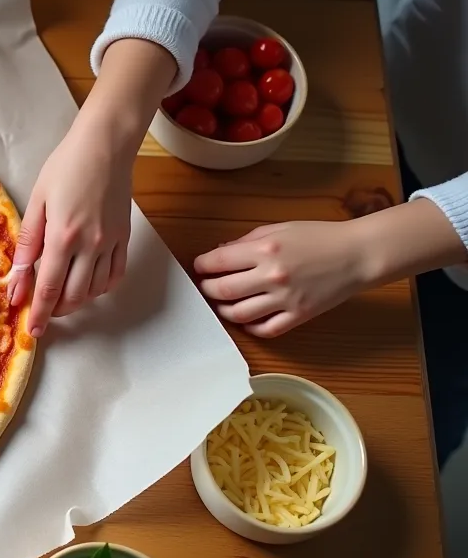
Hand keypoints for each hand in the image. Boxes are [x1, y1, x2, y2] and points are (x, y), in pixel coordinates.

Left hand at [8, 121, 131, 336]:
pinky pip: (115, 275)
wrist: (105, 145)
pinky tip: (87, 284)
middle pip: (74, 296)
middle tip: (42, 313)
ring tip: (61, 298)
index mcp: (63, 236)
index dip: (38, 314)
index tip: (31, 331)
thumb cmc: (65, 167)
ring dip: (77, 301)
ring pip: (96, 290)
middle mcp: (90, 245)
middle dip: (56, 311)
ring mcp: (111, 243)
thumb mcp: (37, 202)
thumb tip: (16, 282)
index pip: (49, 288)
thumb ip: (27, 246)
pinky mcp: (125, 237)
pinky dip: (100, 288)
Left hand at [193, 221, 368, 336]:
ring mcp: (285, 299)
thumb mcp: (280, 229)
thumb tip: (219, 253)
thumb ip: (247, 241)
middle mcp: (272, 275)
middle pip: (222, 290)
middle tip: (206, 286)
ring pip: (239, 314)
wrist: (358, 254)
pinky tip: (246, 319)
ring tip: (222, 303)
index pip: (218, 261)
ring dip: (224, 310)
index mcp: (266, 249)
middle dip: (207, 289)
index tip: (200, 267)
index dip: (202, 265)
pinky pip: (266, 329)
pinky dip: (250, 327)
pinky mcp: (299, 315)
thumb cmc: (320, 237)